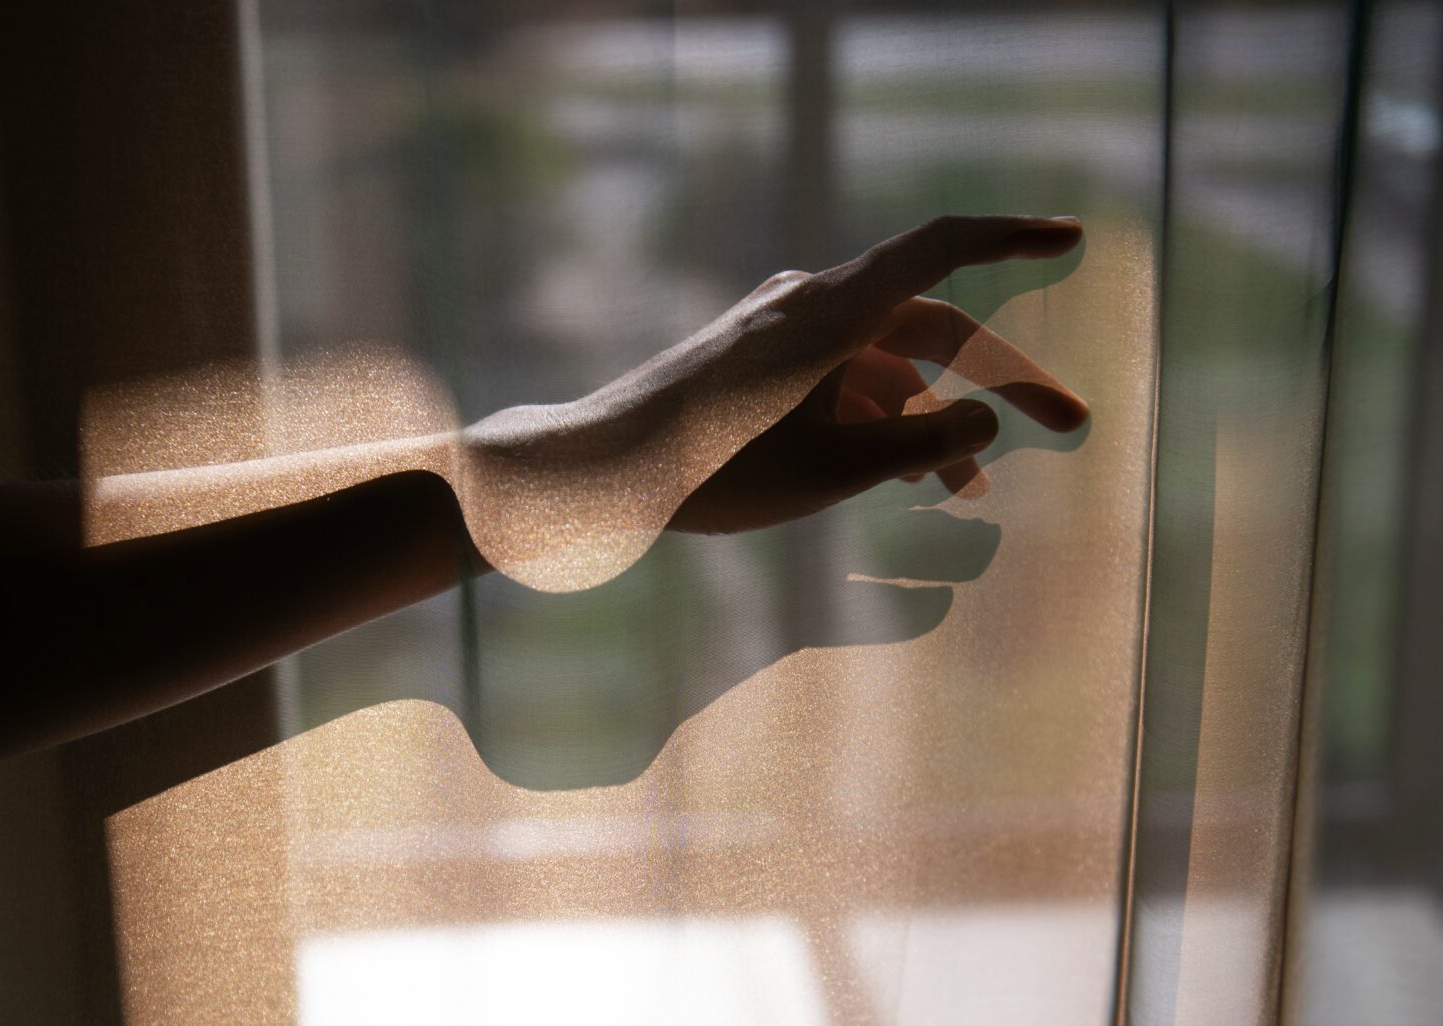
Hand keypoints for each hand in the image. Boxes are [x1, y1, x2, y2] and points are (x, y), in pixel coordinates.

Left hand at [667, 215, 1089, 533]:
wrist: (604, 470)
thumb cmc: (714, 471)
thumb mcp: (834, 469)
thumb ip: (922, 443)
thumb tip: (992, 420)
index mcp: (832, 311)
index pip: (940, 250)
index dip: (1012, 239)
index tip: (1071, 238)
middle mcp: (812, 304)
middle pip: (930, 329)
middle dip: (1000, 381)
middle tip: (1070, 426)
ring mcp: (784, 331)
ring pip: (885, 366)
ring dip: (931, 420)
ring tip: (970, 491)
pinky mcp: (763, 361)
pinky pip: (842, 379)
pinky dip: (878, 418)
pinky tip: (899, 475)